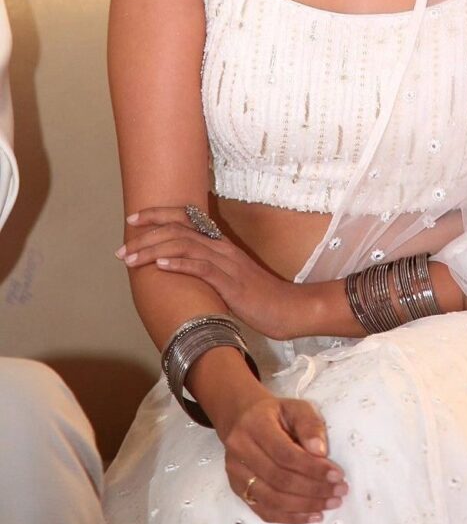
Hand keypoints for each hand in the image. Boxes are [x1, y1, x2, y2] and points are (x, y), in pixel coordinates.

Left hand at [117, 206, 307, 338]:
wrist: (288, 309)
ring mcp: (228, 264)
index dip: (158, 215)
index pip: (186, 218)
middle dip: (146, 235)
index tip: (132, 219)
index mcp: (221, 244)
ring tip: (131, 258)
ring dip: (154, 249)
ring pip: (186, 245)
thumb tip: (179, 272)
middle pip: (180, 229)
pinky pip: (203, 267)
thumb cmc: (259, 298)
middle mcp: (223, 248)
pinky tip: (161, 264)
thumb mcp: (229, 279)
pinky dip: (180, 263)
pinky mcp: (232, 283)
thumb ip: (207, 270)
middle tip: (121, 249)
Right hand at [221, 385, 347, 523]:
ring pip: (272, 499)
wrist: (242, 418)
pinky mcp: (239, 490)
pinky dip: (291, 517)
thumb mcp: (295, 407)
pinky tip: (312, 515)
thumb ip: (309, 424)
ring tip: (331, 503)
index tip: (337, 474)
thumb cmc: (275, 413)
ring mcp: (236, 474)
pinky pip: (265, 511)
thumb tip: (320, 451)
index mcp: (255, 426)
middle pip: (279, 479)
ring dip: (305, 505)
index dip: (312, 467)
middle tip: (340, 490)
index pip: (285, 453)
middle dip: (314, 489)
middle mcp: (241, 451)